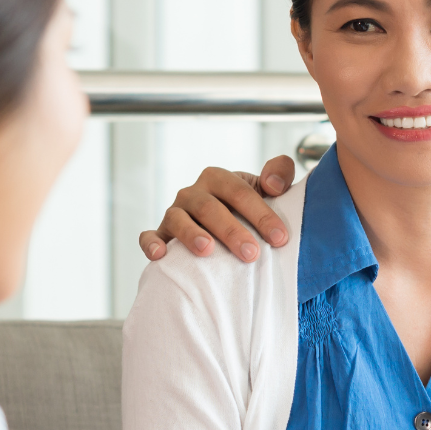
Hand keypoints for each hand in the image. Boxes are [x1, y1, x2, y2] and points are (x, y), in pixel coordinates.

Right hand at [138, 155, 299, 260]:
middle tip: (252, 253)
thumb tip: (274, 184)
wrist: (224, 224)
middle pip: (210, 208)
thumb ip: (279, 174)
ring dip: (191, 234)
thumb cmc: (247, 209)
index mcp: (219, 179)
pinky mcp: (161, 234)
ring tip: (207, 250)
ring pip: (178, 219)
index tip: (280, 238)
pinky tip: (160, 255)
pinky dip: (151, 243)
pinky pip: (149, 236)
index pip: (240, 192)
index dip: (261, 214)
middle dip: (232, 231)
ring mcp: (174, 213)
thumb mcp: (267, 188)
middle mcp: (194, 193)